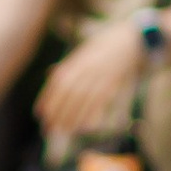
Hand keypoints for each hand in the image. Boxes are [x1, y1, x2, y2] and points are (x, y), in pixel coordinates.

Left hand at [35, 23, 145, 137]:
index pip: (58, 81)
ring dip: (73, 117)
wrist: (131, 40)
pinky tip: (85, 126)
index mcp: (78, 60)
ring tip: (64, 131)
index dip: (47, 99)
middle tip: (49, 128)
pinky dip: (93, 115)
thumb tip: (51, 74)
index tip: (39, 114)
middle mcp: (88, 68)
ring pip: (84, 100)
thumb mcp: (84, 51)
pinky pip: (101, 102)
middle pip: (69, 93)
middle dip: (57, 113)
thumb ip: (69, 64)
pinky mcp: (114, 84)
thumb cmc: (105, 46)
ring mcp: (101, 76)